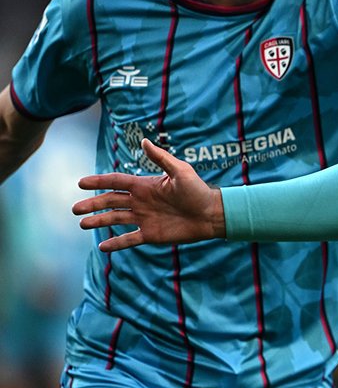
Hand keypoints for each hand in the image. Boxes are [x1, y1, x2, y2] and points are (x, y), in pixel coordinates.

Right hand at [73, 138, 225, 250]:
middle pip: (111, 201)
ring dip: (99, 222)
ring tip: (82, 224)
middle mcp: (141, 201)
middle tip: (75, 209)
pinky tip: (102, 247)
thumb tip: (145, 140)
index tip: (81, 183)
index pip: (116, 182)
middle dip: (92, 204)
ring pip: (115, 219)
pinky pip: (129, 239)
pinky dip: (116, 243)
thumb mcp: (181, 171)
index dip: (99, 182)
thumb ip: (161, 158)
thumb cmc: (198, 190)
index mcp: (145, 186)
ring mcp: (144, 218)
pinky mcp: (151, 234)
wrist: (212, 214)